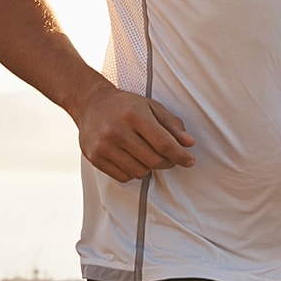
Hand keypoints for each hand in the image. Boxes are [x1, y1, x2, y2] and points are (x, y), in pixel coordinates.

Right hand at [74, 85, 196, 182]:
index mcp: (134, 114)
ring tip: (147, 155)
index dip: (180, 155)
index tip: (189, 161)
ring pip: (139, 172)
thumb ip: (172, 125)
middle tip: (170, 157)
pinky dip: (133, 172)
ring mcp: (104, 146)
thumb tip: (189, 144)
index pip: (163, 143)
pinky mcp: (95, 158)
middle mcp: (117, 130)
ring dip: (149, 168)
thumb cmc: (126, 105)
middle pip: (153, 160)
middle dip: (167, 162)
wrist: (91, 103)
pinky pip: (123, 177)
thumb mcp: (151, 107)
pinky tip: (132, 159)